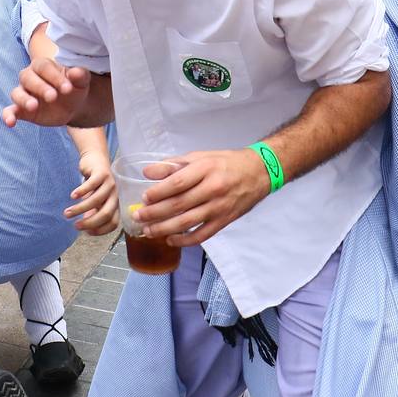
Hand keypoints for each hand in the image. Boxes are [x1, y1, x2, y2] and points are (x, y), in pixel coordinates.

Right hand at [4, 57, 91, 127]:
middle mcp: (30, 77)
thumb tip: (76, 72)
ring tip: (33, 107)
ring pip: (17, 93)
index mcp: (43, 66)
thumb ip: (79, 75)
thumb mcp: (81, 81)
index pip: (44, 67)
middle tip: (53, 97)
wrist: (74, 105)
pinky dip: (8, 116)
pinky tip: (10, 122)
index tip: (67, 88)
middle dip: (40, 87)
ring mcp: (24, 94)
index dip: (54, 76)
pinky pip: (10, 111)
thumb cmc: (75, 87)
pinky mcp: (21, 110)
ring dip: (24, 100)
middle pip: (27, 78)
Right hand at [65, 150, 117, 234]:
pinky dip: (81, 192)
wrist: (95, 159)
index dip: (101, 230)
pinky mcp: (102, 173)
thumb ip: (93, 213)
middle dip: (90, 222)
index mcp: (115, 204)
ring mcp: (110, 184)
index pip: (113, 223)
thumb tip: (87, 228)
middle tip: (75, 226)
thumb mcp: (95, 200)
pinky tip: (72, 196)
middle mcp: (115, 195)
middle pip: (106, 214)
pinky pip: (91, 184)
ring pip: (96, 200)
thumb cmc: (95, 183)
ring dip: (80, 209)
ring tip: (67, 213)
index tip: (87, 232)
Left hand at [133, 149, 269, 246]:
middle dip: (155, 213)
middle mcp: (213, 189)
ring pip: (187, 222)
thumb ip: (174, 164)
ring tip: (148, 231)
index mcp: (206, 169)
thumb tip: (148, 172)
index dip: (158, 192)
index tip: (144, 197)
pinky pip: (202, 235)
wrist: (259, 172)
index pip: (177, 183)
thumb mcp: (200, 156)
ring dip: (165, 228)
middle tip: (138, 216)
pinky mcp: (225, 221)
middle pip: (179, 204)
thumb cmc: (226, 162)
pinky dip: (185, 240)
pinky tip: (171, 239)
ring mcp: (219, 207)